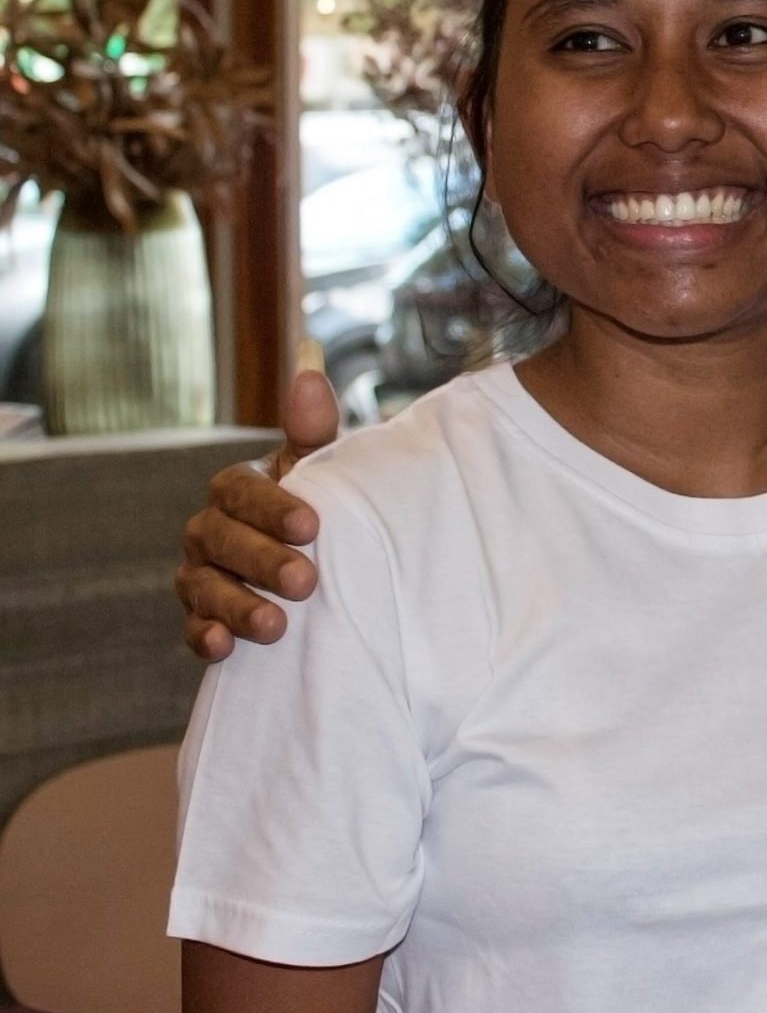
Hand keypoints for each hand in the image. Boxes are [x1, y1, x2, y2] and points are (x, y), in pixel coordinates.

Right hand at [177, 371, 339, 660]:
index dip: (272, 508)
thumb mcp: (324, 468)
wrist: (327, 565)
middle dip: (261, 561)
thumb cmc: (323, 507)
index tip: (312, 525)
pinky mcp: (204, 617)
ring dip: (237, 606)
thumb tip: (309, 364)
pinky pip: (193, 628)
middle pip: (221, 541)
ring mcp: (201, 574)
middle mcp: (210, 529)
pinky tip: (223, 648)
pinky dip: (205, 637)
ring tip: (276, 626)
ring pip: (203, 588)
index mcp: (237, 488)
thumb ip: (313, 427)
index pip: (240, 491)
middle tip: (306, 581)